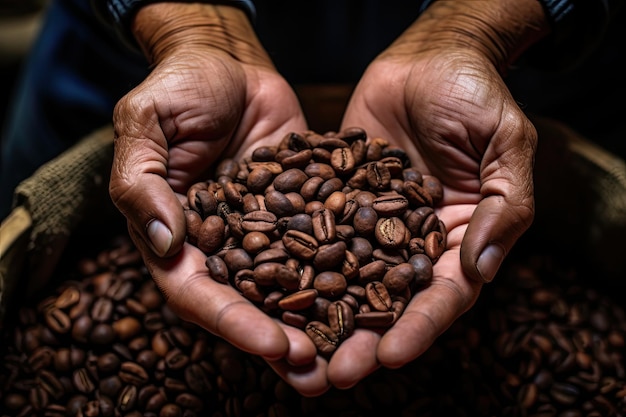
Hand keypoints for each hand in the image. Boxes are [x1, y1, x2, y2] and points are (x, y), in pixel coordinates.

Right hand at [108, 4, 328, 395]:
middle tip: (318, 373)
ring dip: (319, 320)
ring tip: (352, 356)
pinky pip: (326, 241)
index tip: (272, 345)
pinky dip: (348, 269)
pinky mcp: (302, 207)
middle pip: (249, 302)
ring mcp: (265, 229)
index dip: (233, 322)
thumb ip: (144, 185)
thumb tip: (167, 244)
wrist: (226, 60)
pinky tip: (378, 292)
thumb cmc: (177, 88)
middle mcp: (223, 243)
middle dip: (282, 338)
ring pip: (292, 283)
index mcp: (177, 236)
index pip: (198, 292)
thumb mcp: (145, 127)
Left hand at [329, 0, 548, 387]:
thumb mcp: (506, 145)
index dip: (420, 327)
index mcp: (460, 237)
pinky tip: (267, 286)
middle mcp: (413, 239)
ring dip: (323, 315)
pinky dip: (295, 259)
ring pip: (346, 277)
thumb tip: (480, 268)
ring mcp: (372, 221)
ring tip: (293, 348)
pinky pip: (316, 232)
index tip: (390, 356)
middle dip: (363, 339)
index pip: (444, 294)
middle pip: (389, 300)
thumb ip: (502, 205)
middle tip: (333, 373)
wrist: (429, 55)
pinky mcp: (338, 197)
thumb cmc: (477, 94)